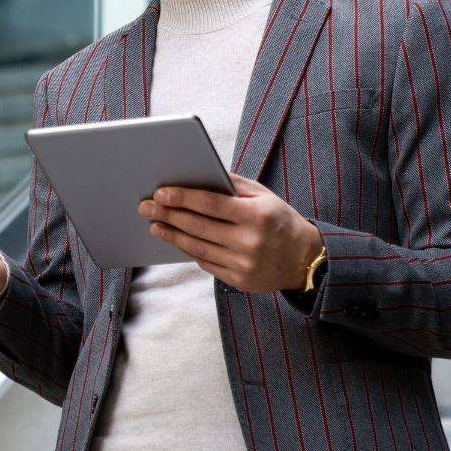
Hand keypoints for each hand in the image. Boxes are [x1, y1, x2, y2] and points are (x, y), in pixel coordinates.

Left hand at [137, 173, 324, 292]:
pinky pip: (206, 264)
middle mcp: (249, 241)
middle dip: (168, 215)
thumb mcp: (263, 195)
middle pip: (198, 226)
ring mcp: (244, 264)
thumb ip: (232, 183)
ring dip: (172, 235)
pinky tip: (176, 239)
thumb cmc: (279, 219)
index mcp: (256, 215)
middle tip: (146, 207)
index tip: (160, 192)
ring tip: (155, 224)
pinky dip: (189, 251)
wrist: (304, 258)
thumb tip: (198, 170)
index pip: (210, 204)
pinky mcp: (239, 280)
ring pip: (197, 248)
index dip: (182, 198)